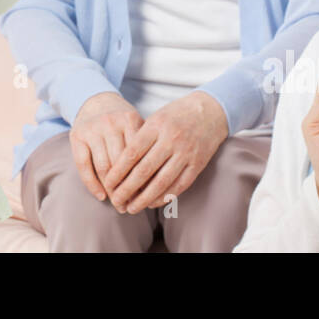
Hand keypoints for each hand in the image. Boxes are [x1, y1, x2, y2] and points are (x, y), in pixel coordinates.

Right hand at [69, 93, 143, 201]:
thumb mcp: (136, 125)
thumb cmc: (121, 120)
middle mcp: (111, 122)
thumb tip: (157, 184)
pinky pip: (83, 165)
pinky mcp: (77, 135)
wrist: (95, 100)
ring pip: (104, 166)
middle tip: (134, 205)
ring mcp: (92, 129)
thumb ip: (145, 146)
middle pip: (122, 163)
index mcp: (130, 119)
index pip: (139, 155)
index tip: (149, 197)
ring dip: (111, 190)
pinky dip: (92, 184)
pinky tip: (100, 196)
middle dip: (128, 188)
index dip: (144, 178)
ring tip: (119, 204)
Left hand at [104, 91, 228, 214]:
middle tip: (116, 201)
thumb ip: (140, 138)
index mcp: (156, 126)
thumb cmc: (176, 115)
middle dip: (127, 189)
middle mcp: (171, 139)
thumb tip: (120, 166)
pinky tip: (152, 203)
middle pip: (144, 170)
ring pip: (161, 182)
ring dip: (144, 199)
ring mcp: (186, 152)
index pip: (132, 153)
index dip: (118, 172)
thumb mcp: (155, 118)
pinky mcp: (198, 164)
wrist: (210, 110)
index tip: (107, 184)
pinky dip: (164, 197)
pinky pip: (179, 185)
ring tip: (132, 208)